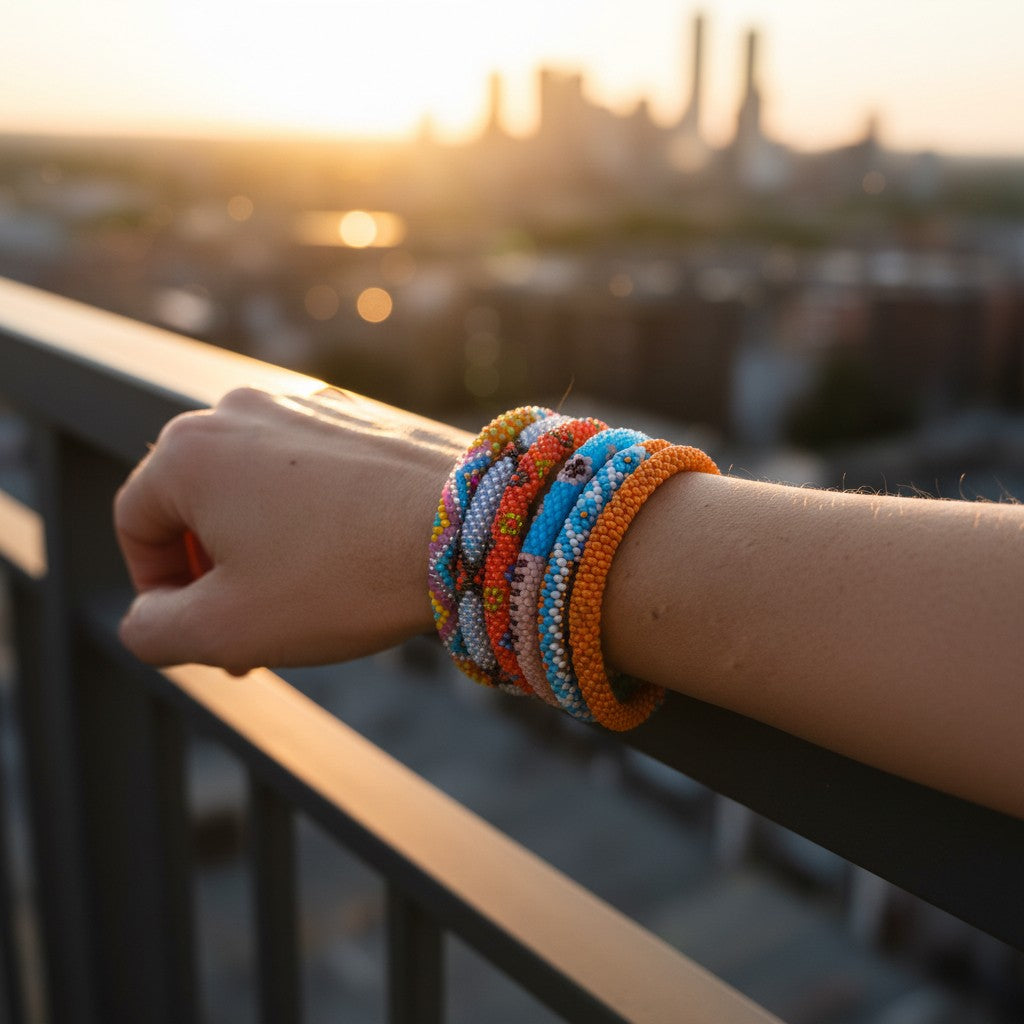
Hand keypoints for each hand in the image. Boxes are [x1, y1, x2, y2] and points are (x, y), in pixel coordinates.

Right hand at [114, 386, 470, 672]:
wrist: (467, 531)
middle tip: (251, 635)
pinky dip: (309, 523)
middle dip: (216, 575)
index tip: (205, 636)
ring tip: (303, 606)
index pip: (136, 525)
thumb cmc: (339, 577)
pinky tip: (345, 566)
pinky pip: (308, 476)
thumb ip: (152, 631)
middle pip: (197, 504)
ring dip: (263, 553)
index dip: (158, 591)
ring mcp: (307, 407)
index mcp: (189, 451)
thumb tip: (147, 616)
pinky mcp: (359, 419)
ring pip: (256, 492)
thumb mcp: (223, 629)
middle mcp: (241, 410)